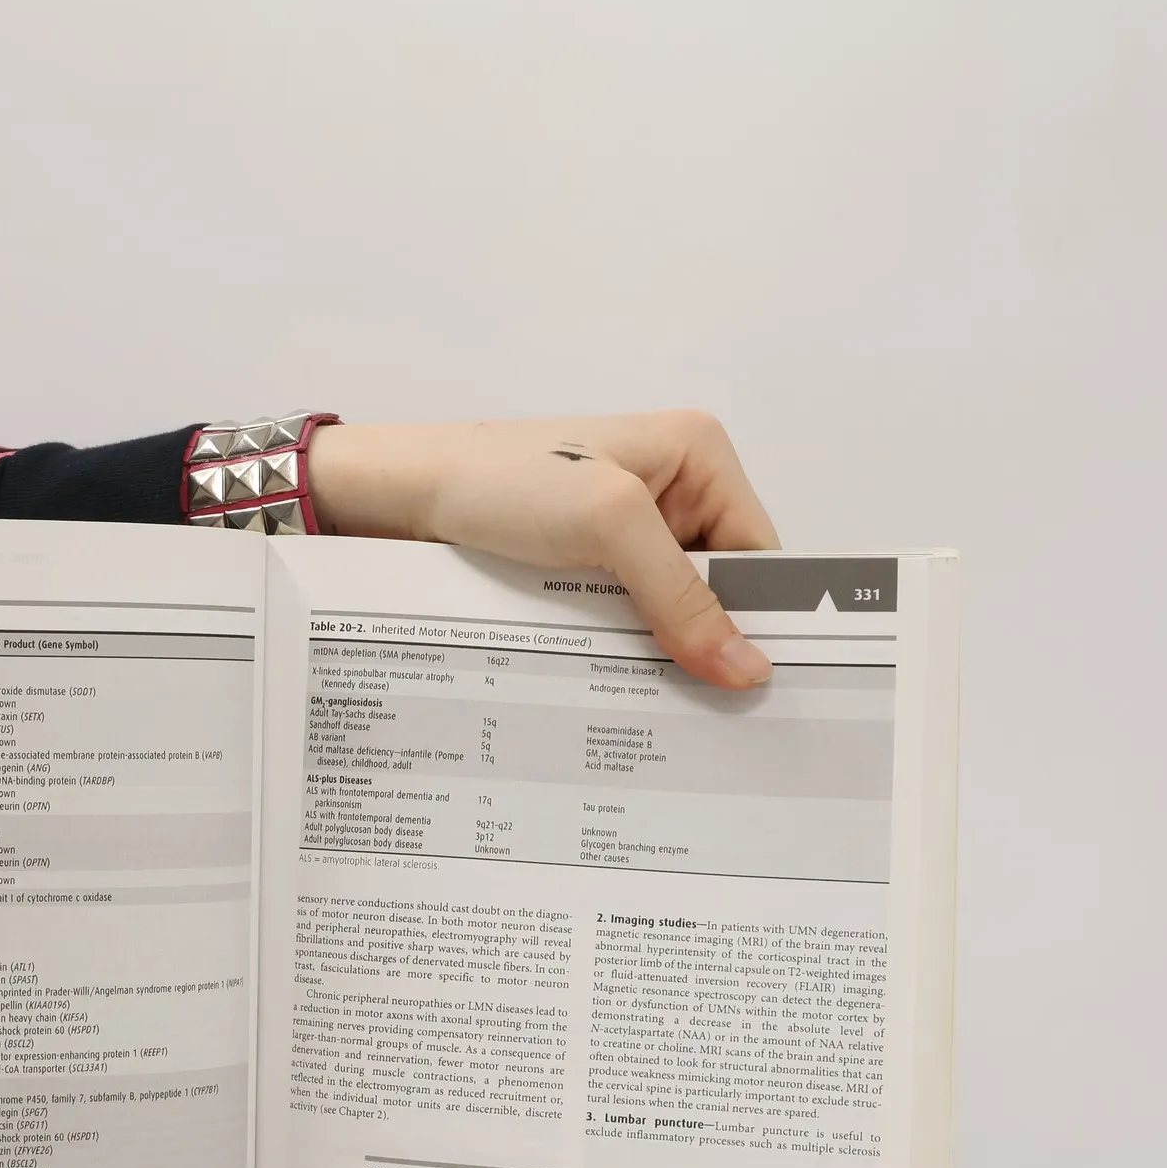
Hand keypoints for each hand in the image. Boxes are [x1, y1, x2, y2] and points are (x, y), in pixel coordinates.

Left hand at [308, 412, 779, 688]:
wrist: (402, 496)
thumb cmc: (502, 481)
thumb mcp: (608, 526)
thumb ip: (680, 595)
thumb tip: (746, 668)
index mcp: (699, 454)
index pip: (760, 551)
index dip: (762, 617)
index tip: (764, 687)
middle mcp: (673, 489)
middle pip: (719, 587)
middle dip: (711, 640)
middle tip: (717, 713)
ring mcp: (628, 530)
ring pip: (671, 609)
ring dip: (664, 652)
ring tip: (671, 710)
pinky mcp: (587, 564)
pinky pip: (627, 618)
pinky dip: (625, 650)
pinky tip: (624, 689)